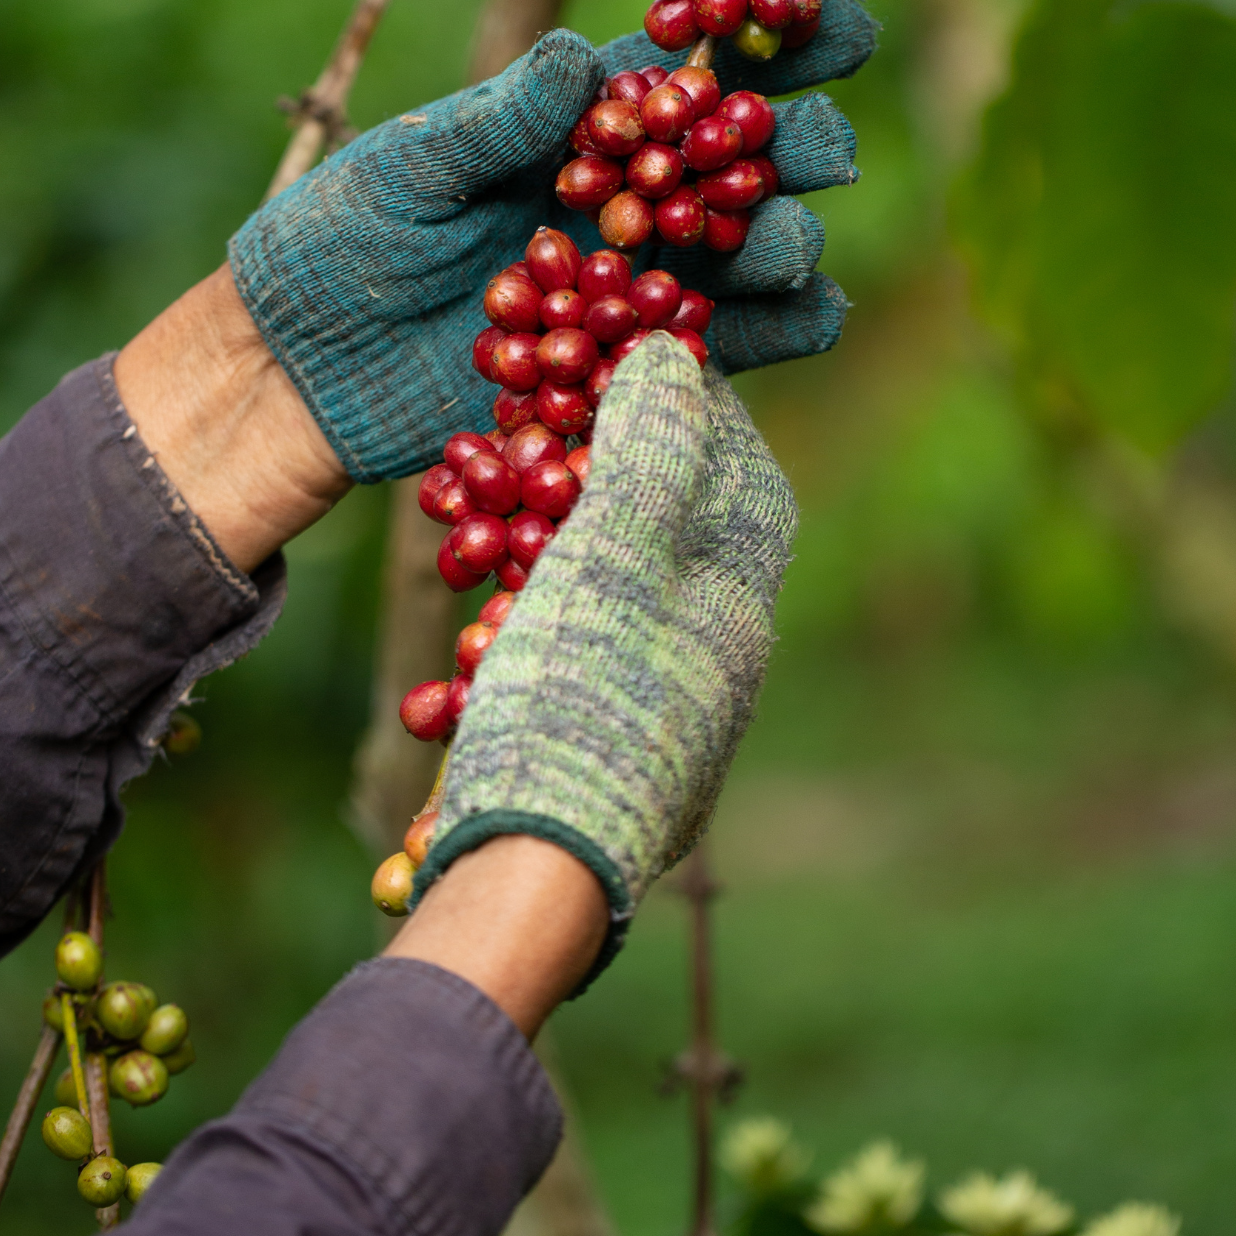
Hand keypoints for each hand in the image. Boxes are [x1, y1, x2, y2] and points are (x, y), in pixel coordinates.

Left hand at [228, 0, 875, 482]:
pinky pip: (727, 347)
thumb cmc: (335, 242)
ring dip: (786, 240)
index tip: (837, 20)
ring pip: (748, 252)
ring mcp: (634, 282)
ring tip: (785, 242)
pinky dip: (781, 333)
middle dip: (796, 146)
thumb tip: (578, 53)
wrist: (297, 372)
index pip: (689, 72)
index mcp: (576, 125)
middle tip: (821, 146)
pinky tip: (811, 314)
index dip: (772, 41)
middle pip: (741, 160)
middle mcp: (624, 197)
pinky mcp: (631, 366)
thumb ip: (497, 121)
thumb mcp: (406, 170)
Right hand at [414, 333, 795, 979]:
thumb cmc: (582, 699)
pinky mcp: (602, 751)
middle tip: (571, 417)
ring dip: (578, 535)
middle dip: (631, 465)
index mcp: (737, 604)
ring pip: (628, 593)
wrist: (534, 876)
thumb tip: (671, 358)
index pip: (741, 474)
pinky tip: (494, 602)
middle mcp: (716, 659)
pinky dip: (545, 606)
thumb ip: (648, 450)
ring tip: (524, 495)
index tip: (646, 359)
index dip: (698, 406)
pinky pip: (586, 652)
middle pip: (684, 532)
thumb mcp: (615, 551)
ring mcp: (663, 711)